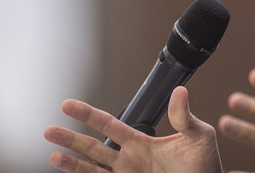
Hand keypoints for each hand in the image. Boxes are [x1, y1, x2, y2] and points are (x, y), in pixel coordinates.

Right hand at [44, 86, 222, 172]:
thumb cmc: (205, 166)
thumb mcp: (199, 136)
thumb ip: (185, 116)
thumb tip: (179, 90)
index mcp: (141, 143)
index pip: (109, 125)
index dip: (88, 115)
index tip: (67, 104)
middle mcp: (128, 161)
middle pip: (93, 147)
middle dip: (70, 138)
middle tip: (48, 130)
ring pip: (92, 170)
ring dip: (72, 163)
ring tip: (53, 154)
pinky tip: (70, 172)